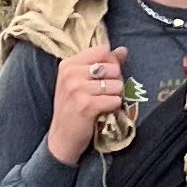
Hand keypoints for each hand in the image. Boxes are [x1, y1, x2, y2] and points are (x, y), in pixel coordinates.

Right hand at [44, 43, 130, 165]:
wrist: (63, 136)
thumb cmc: (73, 107)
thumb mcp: (82, 81)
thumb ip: (103, 63)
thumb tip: (123, 50)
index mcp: (69, 64)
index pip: (103, 50)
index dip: (111, 62)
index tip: (104, 76)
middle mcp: (71, 74)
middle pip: (113, 67)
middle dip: (115, 80)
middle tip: (105, 93)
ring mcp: (77, 89)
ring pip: (116, 84)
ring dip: (116, 95)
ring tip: (104, 102)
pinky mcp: (87, 106)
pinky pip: (115, 99)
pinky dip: (114, 106)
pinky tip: (104, 110)